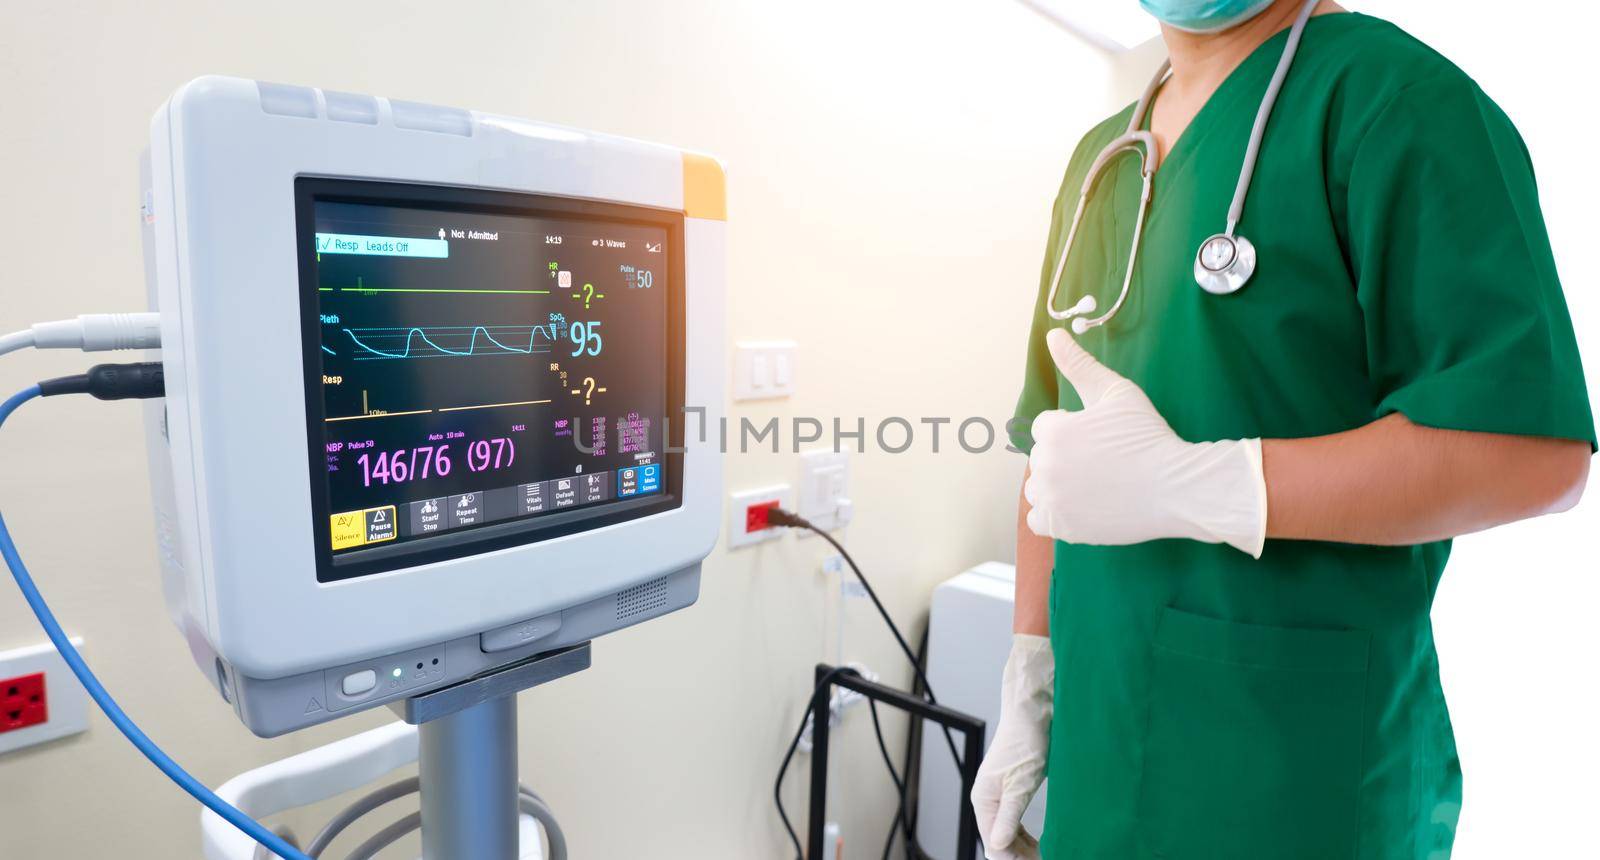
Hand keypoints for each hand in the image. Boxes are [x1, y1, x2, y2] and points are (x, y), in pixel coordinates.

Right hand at [972, 634, 1052, 859]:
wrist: (1032, 712)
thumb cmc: (1027, 742)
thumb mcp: (1021, 785)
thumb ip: (1009, 818)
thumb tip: (998, 846)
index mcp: (983, 799)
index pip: (993, 843)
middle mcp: (987, 800)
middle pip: (999, 840)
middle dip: (1019, 856)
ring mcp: (999, 795)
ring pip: (1008, 833)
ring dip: (1023, 848)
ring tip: (1045, 855)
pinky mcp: (1012, 789)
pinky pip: (1015, 821)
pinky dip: (1026, 835)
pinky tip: (1039, 843)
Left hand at [1023, 328, 1266, 556]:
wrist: (1178, 488)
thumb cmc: (1150, 437)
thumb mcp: (1117, 393)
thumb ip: (1080, 365)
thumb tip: (1053, 334)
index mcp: (1054, 431)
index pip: (1047, 427)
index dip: (1074, 430)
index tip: (1102, 439)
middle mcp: (1045, 466)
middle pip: (1042, 458)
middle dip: (1065, 457)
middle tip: (1105, 463)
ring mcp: (1052, 499)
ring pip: (1037, 488)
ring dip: (1056, 486)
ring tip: (1095, 484)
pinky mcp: (1061, 528)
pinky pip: (1037, 520)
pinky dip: (1054, 515)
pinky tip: (1080, 507)